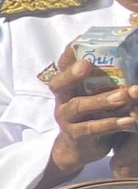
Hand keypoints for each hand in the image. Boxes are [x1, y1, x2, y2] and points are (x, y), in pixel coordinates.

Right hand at [46, 47, 137, 178]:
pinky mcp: (75, 135)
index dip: (69, 53)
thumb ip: (108, 78)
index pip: (63, 64)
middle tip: (86, 65)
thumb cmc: (95, 112)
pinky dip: (110, 123)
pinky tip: (130, 120)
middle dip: (72, 73)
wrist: (81, 148)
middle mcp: (63, 97)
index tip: (79, 40)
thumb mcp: (98, 92)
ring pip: (77, 106)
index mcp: (69, 83)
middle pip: (59, 82)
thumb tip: (133, 61)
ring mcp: (65, 117)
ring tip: (124, 95)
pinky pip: (90, 129)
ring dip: (100, 100)